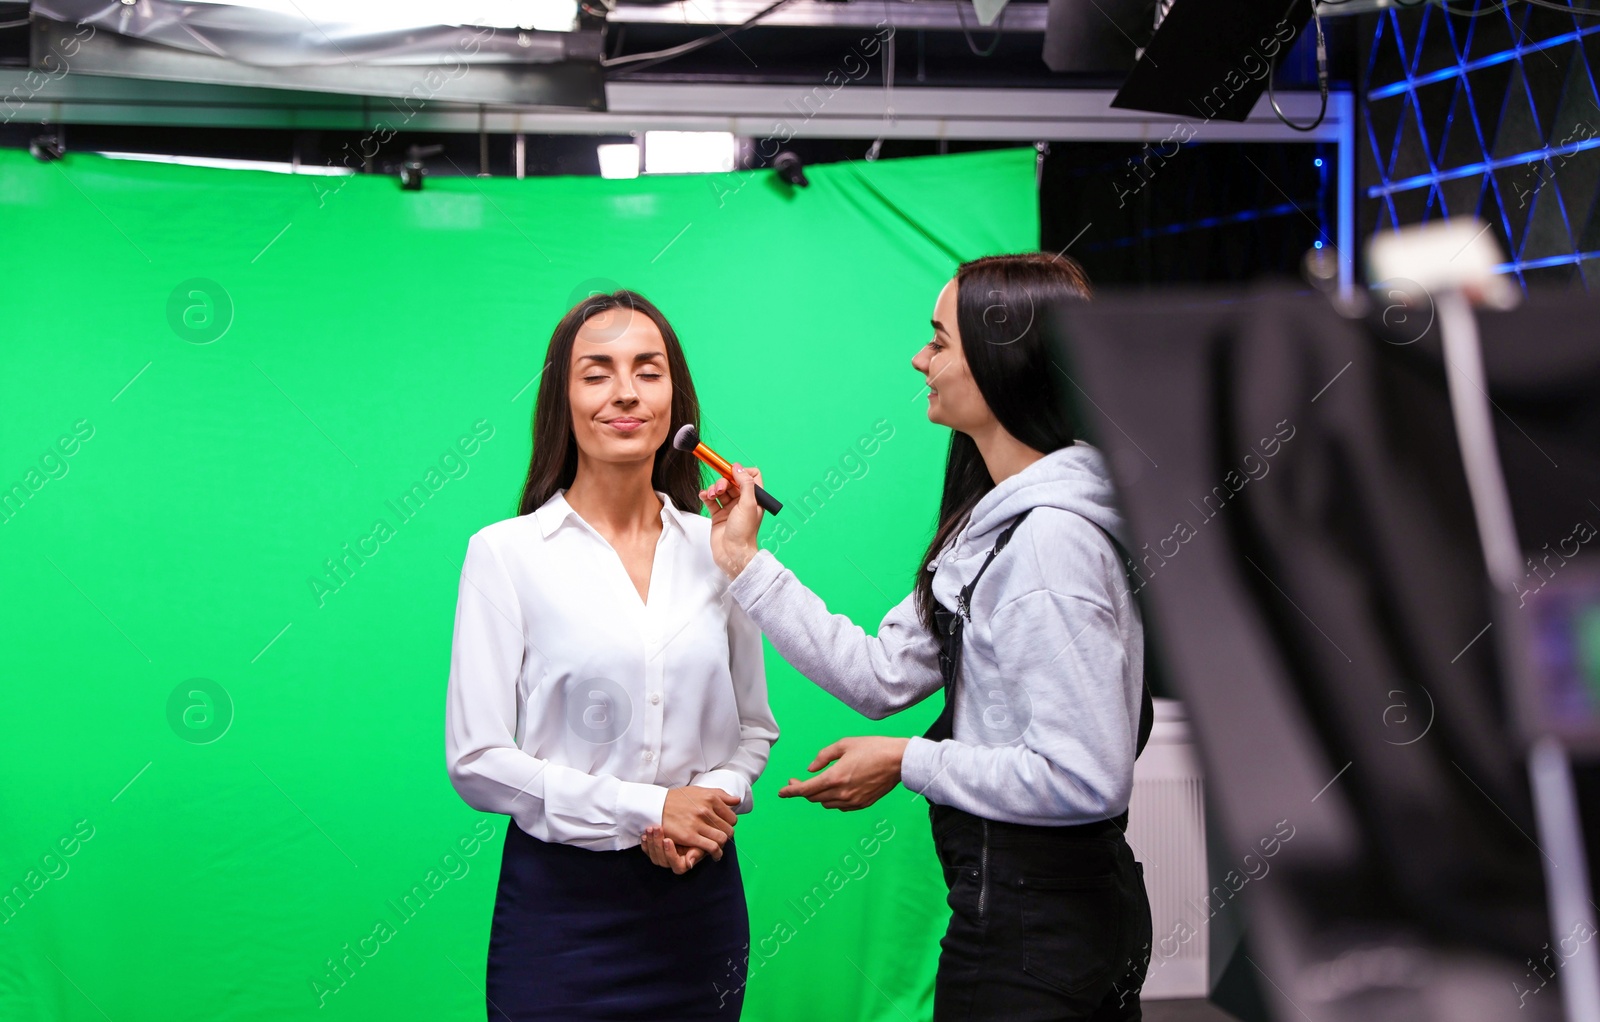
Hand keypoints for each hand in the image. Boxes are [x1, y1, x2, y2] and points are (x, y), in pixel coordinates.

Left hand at [641, 825, 704, 873]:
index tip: (668, 840)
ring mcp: (662, 857)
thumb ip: (696, 853)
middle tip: (658, 828)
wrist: (692, 829)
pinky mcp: (654, 851)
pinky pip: (647, 851)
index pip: (676, 865)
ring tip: (651, 828)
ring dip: (651, 841)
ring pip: (653, 855)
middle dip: (658, 844)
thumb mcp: (701, 844)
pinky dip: (645, 843)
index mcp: (682, 865)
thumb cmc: (700, 839)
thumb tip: (689, 863)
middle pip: (662, 860)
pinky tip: (645, 834)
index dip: (670, 853)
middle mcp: (671, 863)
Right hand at [661, 785, 739, 857]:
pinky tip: (715, 855)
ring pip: (722, 838)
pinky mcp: (690, 836)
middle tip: (721, 839)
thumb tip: (737, 800)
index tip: (724, 828)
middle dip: (726, 835)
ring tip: (719, 848)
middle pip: (728, 829)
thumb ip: (720, 795)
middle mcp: (706, 809)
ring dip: (722, 846)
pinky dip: (716, 853)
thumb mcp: (699, 791)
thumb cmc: (677, 799)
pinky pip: (712, 847)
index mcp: (710, 798)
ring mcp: (698, 823)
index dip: (729, 825)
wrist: (656, 805)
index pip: (731, 817)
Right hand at [700, 464, 764, 579]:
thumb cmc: (744, 533)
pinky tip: (704, 496)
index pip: (751, 476)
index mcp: (754, 498)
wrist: (733, 553)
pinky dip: (706, 495)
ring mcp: (729, 508)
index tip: (732, 473)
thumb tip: (738, 467)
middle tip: (720, 488)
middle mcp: (742, 502)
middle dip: (723, 481)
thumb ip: (745, 484)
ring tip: (712, 495)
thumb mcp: (749, 504)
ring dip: (713, 488)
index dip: (741, 472)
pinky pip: (710, 500)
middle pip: (732, 481)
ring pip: (720, 489)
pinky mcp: (718, 515)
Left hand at [778, 736, 908, 810]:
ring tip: (819, 783)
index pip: (805, 789)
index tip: (781, 792)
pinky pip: (840, 806)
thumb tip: (810, 769)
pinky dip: (832, 799)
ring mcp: (853, 801)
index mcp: (835, 777)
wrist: (898, 761)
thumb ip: (823, 757)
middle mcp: (842, 793)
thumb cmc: (873, 748)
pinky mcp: (862, 804)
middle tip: (797, 780)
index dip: (790, 791)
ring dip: (818, 795)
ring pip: (826, 803)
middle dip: (802, 790)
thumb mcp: (844, 744)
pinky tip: (835, 789)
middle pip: (814, 797)